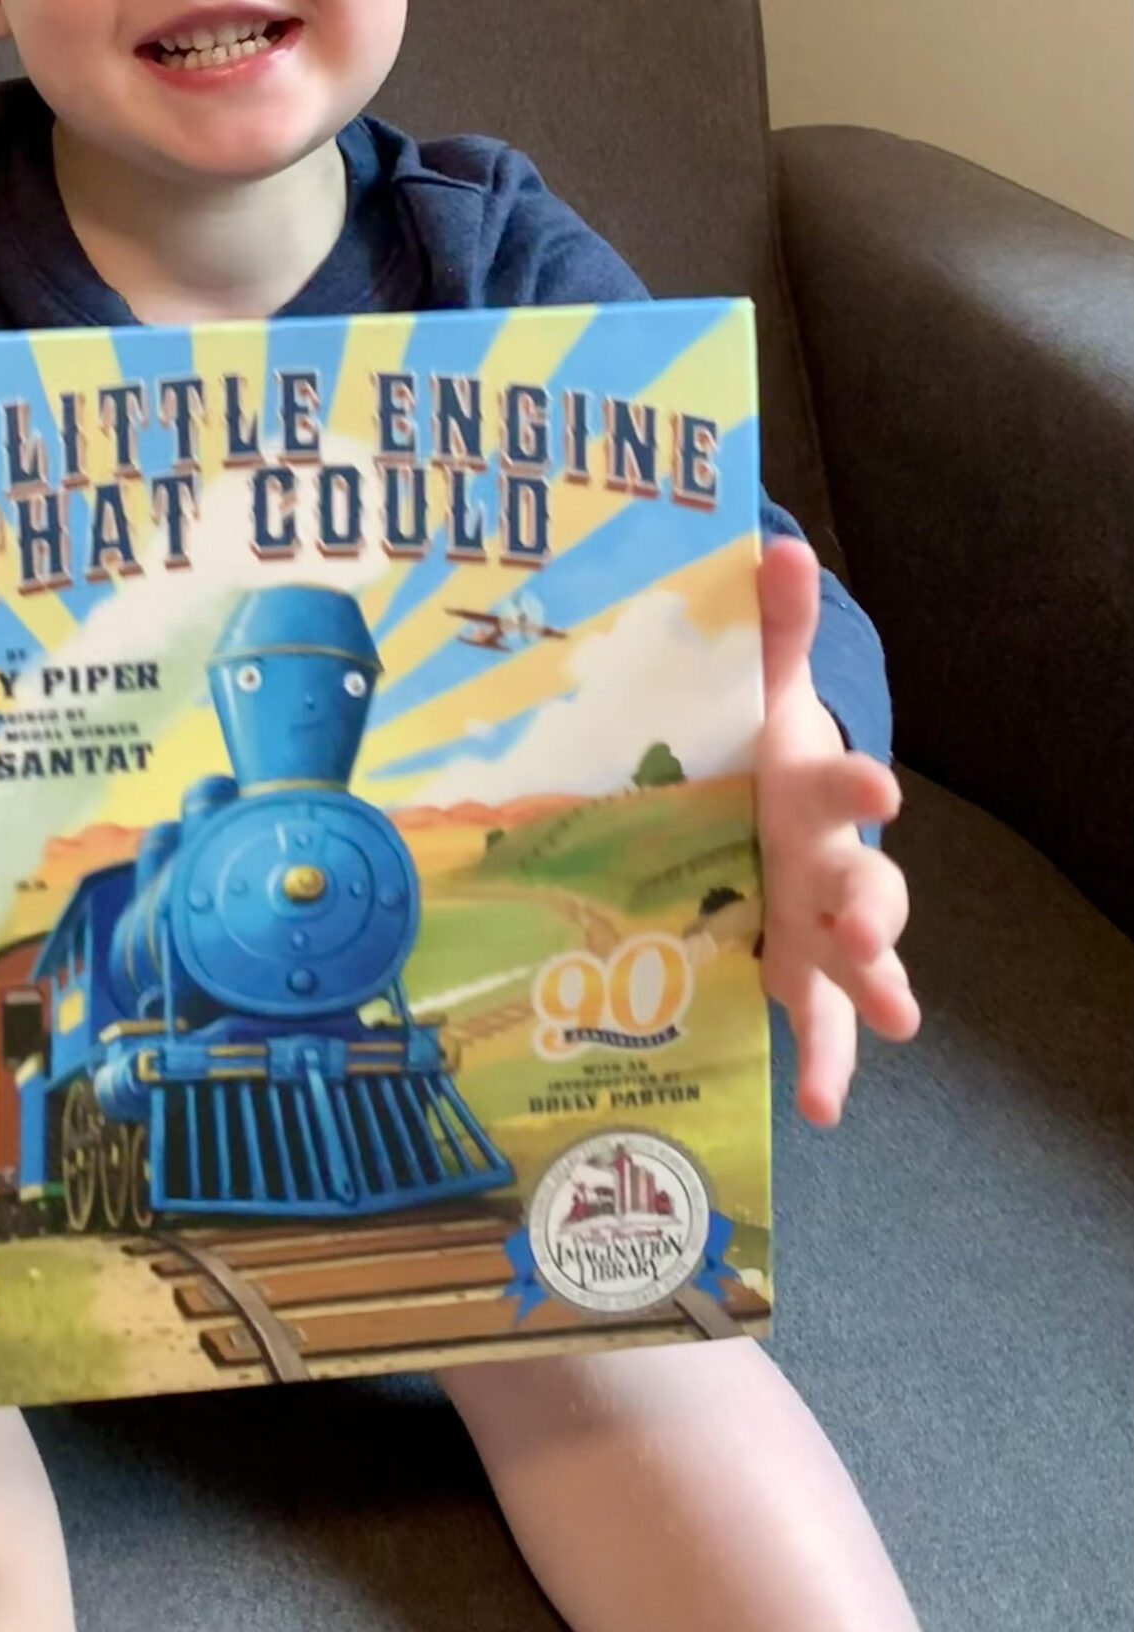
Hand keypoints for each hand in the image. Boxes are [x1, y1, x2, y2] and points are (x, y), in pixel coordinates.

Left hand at [754, 539, 920, 1125]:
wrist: (778, 807)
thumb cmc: (765, 751)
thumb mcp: (764, 691)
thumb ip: (774, 628)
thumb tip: (783, 545)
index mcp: (814, 792)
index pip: (842, 783)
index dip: (861, 783)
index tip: (882, 786)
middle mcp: (830, 864)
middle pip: (865, 890)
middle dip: (871, 913)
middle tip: (869, 939)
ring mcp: (821, 927)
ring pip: (856, 966)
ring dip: (868, 992)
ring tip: (889, 1027)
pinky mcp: (799, 971)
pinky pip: (819, 1022)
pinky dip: (827, 1064)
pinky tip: (823, 1109)